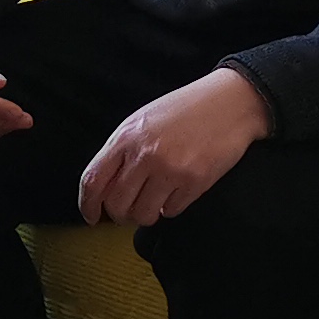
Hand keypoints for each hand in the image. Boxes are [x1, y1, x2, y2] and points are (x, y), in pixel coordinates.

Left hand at [78, 67, 269, 224]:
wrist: (230, 103)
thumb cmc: (186, 110)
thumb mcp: (144, 120)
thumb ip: (122, 150)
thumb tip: (106, 187)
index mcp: (127, 137)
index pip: (93, 180)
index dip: (87, 204)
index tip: (90, 215)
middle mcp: (146, 155)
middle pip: (117, 205)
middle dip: (120, 215)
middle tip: (129, 211)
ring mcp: (171, 170)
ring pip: (144, 215)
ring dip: (146, 214)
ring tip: (155, 201)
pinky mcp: (195, 183)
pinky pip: (172, 212)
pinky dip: (171, 207)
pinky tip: (177, 191)